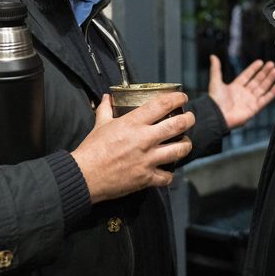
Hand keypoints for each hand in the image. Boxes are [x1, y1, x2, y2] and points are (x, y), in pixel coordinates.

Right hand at [71, 93, 194, 203]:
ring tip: (185, 143)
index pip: (162, 105)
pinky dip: (169, 174)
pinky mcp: (146, 177)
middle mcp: (144, 139)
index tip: (182, 98)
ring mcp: (148, 159)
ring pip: (179, 150)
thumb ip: (106, 109)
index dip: (177, 99)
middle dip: (189, 119)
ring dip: (185, 145)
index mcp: (133, 123)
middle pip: (178, 125)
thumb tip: (106, 98)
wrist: (85, 176)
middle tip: (190, 118)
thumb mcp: (100, 124)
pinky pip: (167, 176)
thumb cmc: (92, 149)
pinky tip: (168, 170)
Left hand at [208, 55, 274, 128]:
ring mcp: (250, 101)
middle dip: (265, 72)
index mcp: (235, 87)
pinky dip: (272, 93)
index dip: (253, 69)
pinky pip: (266, 99)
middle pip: (257, 81)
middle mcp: (243, 94)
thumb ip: (216, 69)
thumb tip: (213, 56)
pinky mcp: (254, 108)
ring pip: (263, 88)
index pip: (247, 75)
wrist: (218, 116)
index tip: (261, 62)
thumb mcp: (215, 81)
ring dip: (270, 79)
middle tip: (272, 64)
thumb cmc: (215, 101)